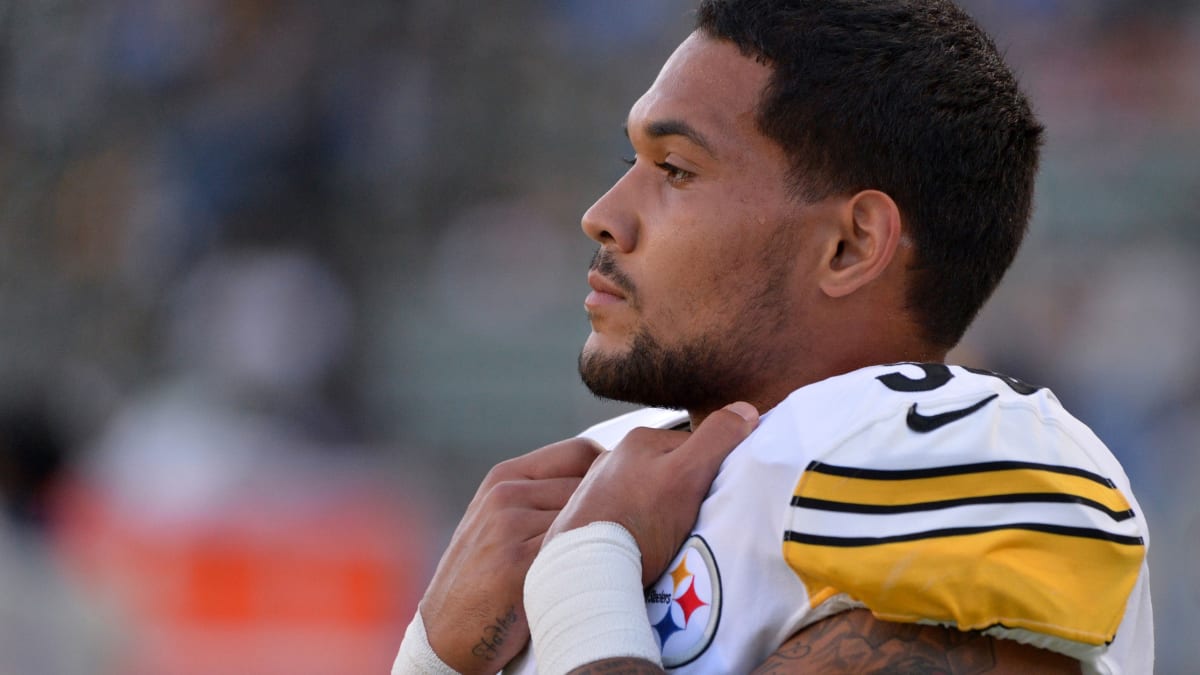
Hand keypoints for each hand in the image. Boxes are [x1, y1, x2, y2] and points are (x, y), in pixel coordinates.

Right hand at [418, 438, 602, 673]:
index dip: (610, 472)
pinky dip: (590, 564)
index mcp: (504, 477)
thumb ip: (540, 494)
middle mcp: (504, 495)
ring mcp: (508, 528)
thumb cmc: (484, 577)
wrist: (445, 631)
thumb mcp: (499, 520)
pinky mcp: (516, 566)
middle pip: (591, 484)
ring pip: (588, 517)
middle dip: (611, 508)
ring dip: (601, 538)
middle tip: (619, 536)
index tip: (625, 495)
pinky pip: (575, 552)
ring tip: (600, 560)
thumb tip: (606, 474)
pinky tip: (587, 579)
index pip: (579, 451)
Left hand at [546, 402, 758, 584]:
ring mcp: (598, 490)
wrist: (587, 572)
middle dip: (685, 495)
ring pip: (649, 497)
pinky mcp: (589, 521)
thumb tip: (745, 410)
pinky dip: (640, 531)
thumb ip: (717, 439)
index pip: (694, 447)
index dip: (712, 474)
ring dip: (662, 516)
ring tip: (669, 542)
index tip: (716, 500)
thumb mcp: (688, 475)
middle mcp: (614, 458)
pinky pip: (628, 519)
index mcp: (639, 440)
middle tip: (694, 525)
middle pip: (670, 472)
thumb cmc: (638, 523)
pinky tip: (644, 550)